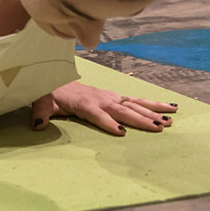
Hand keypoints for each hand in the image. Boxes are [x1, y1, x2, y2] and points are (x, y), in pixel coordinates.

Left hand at [31, 81, 177, 135]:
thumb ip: (41, 113)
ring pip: (133, 104)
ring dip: (152, 111)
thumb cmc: (50, 93)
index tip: (120, 132)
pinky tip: (168, 108)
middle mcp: (100, 99)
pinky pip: (135, 100)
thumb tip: (38, 125)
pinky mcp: (114, 97)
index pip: (97, 114)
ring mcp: (109, 97)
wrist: (55, 78)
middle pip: (121, 110)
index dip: (107, 122)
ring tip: (171, 118)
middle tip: (159, 127)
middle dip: (139, 118)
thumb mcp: (42, 102)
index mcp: (83, 103)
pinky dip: (152, 104)